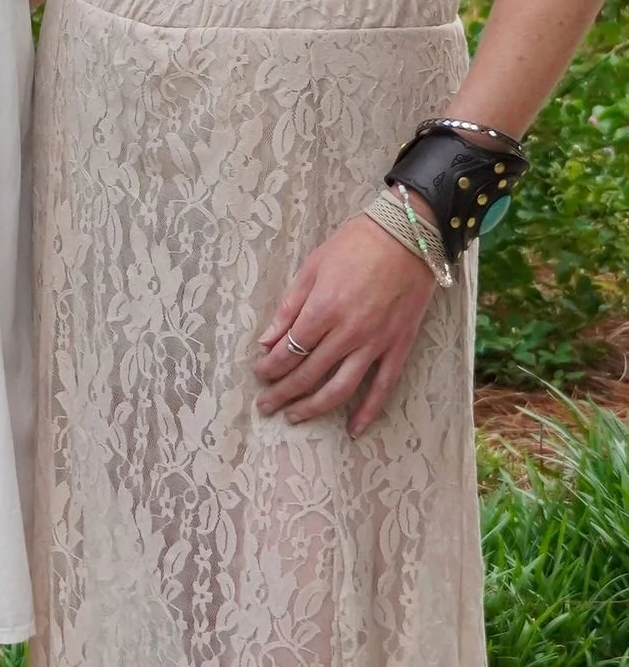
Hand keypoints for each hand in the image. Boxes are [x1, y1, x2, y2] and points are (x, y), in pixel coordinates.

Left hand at [255, 213, 439, 437]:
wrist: (407, 237)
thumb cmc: (354, 245)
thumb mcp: (312, 267)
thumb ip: (289, 307)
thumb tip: (267, 340)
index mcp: (323, 309)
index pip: (289, 350)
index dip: (270, 367)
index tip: (259, 374)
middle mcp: (347, 332)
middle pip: (309, 373)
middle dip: (282, 393)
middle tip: (266, 405)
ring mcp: (375, 343)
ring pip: (340, 389)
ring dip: (314, 408)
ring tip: (294, 417)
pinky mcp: (398, 347)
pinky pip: (382, 387)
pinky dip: (368, 411)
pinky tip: (354, 429)